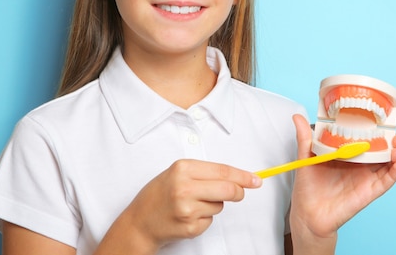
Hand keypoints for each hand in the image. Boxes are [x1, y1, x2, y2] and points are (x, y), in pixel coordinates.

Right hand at [106, 159, 260, 252]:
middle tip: (239, 193)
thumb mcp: (177, 173)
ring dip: (214, 205)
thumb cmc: (159, 194)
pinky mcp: (190, 227)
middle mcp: (184, 188)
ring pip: (220, 206)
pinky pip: (210, 220)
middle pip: (228, 190)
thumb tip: (236, 177)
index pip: (223, 171)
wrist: (139, 221)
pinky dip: (205, 218)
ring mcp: (187, 209)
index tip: (256, 180)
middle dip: (238, 192)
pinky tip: (188, 216)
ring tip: (194, 203)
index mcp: (182, 168)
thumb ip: (204, 173)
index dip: (243, 176)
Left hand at [288, 114, 395, 250]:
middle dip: (394, 139)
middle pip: (385, 148)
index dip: (378, 127)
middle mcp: (361, 163)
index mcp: (349, 153)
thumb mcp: (306, 157)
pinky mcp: (370, 190)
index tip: (382, 116)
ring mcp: (367, 177)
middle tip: (394, 133)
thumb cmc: (308, 186)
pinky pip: (388, 179)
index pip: (368, 137)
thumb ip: (305, 138)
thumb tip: (297, 117)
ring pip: (391, 162)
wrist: (308, 213)